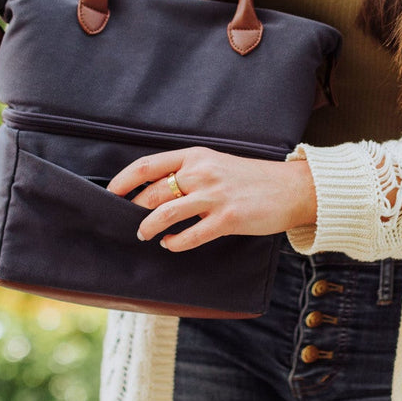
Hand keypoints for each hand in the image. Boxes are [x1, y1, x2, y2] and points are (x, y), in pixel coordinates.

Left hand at [108, 147, 317, 250]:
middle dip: (135, 209)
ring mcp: (215, 196)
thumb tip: (155, 190)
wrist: (291, 188)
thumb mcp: (216, 163)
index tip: (110, 193)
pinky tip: (171, 245)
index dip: (124, 180)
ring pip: (166, 213)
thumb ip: (189, 171)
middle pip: (153, 192)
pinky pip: (191, 235)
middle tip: (128, 220)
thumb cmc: (251, 178)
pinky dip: (175, 243)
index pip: (149, 165)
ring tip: (144, 234)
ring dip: (149, 227)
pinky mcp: (228, 218)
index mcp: (196, 156)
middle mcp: (202, 172)